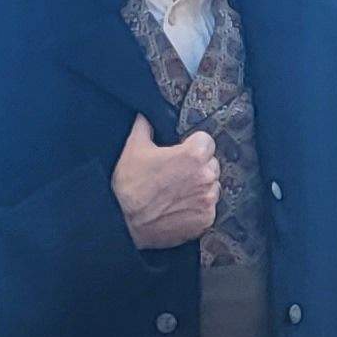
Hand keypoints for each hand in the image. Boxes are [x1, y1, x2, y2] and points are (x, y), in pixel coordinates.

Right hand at [112, 115, 218, 250]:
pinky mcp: (206, 219)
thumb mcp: (133, 147)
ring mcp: (208, 200)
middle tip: (176, 173)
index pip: (206, 141)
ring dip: (200, 187)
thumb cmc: (129, 186)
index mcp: (193, 155)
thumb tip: (147, 114)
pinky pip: (209, 207)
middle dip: (198, 166)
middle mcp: (206, 177)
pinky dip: (198, 207)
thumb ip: (145, 125)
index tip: (182, 151)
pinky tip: (180, 207)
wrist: (123, 222)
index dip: (192, 144)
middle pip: (211, 163)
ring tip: (177, 192)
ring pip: (212, 186)